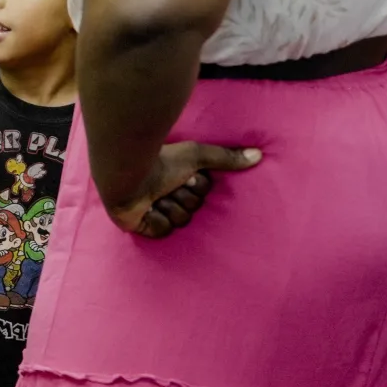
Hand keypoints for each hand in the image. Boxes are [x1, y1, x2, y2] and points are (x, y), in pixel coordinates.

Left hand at [105, 142, 260, 238]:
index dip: (197, 186)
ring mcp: (155, 210)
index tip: (186, 175)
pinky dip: (156, 220)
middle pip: (193, 209)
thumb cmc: (160, 162)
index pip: (203, 194)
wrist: (128, 174)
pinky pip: (163, 231)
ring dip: (170, 206)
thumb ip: (226, 158)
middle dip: (183, 196)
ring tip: (155, 195)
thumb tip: (258, 155)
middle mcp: (168, 194)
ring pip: (180, 221)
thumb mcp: (197, 156)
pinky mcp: (143, 226)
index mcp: (179, 179)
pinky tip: (145, 208)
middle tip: (169, 185)